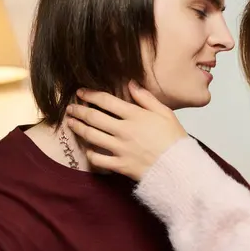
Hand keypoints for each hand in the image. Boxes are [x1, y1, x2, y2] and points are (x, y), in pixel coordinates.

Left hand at [66, 81, 187, 180]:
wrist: (179, 167)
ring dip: (78, 128)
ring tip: (70, 123)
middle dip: (78, 111)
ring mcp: (120, 148)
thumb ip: (146, 98)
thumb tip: (131, 84)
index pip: (106, 101)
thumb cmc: (174, 139)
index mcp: (135, 116)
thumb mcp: (165, 113)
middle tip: (69, 108)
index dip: (90, 95)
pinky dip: (90, 153)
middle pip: (94, 118)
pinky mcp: (120, 165)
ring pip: (91, 136)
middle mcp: (124, 130)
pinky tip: (88, 149)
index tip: (80, 92)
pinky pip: (98, 159)